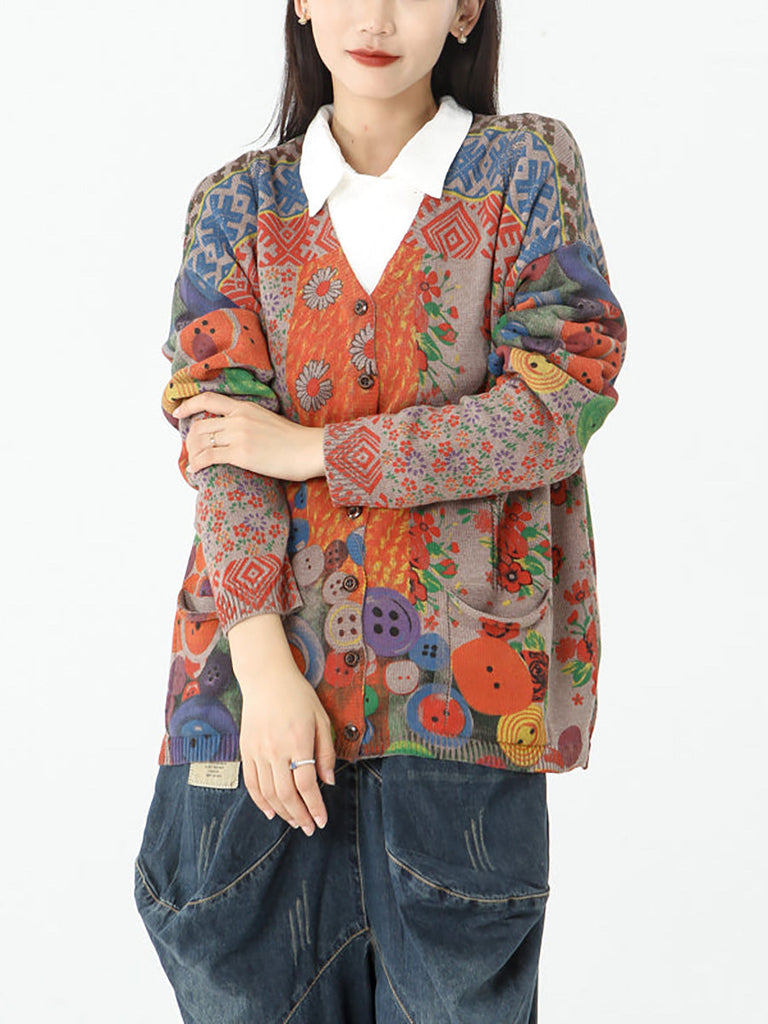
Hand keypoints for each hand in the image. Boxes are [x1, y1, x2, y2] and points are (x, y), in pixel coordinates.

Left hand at [172, 393, 325, 481]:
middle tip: (191, 450)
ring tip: (194, 463)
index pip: (209, 399)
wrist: (309, 450)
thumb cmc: (294, 440)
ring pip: (201, 441)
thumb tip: (235, 431)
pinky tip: (196, 471)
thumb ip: (249, 420)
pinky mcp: (241, 454)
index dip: (189, 404)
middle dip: (190, 440)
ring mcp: (239, 436)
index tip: (178, 413)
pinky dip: (198, 464)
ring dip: (192, 454)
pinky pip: (209, 458)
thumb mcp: (267, 419)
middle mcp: (238, 418)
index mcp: (245, 407)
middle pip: (200, 425)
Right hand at [239, 666, 335, 835]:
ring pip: (268, 792)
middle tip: (309, 828)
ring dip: (282, 812)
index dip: (315, 806)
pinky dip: (260, 801)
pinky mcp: (246, 750)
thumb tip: (328, 782)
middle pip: (286, 793)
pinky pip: (251, 783)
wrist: (266, 678)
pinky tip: (270, 812)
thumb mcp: (321, 718)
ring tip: (295, 822)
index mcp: (298, 740)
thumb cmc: (298, 696)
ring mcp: (258, 750)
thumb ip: (325, 752)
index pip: (307, 784)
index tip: (321, 820)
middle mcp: (276, 749)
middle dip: (300, 816)